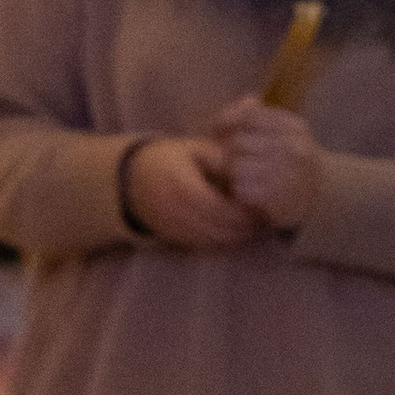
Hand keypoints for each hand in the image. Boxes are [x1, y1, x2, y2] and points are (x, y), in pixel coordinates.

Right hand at [122, 137, 261, 250]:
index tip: (259, 208)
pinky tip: (233, 235)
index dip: (240, 212)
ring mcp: (170, 226)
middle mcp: (174, 209)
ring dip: (232, 238)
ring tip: (252, 229)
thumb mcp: (194, 149)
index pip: (216, 206)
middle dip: (241, 228)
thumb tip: (250, 175)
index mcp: (181, 184)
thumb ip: (222, 160)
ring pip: (208, 240)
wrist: (131, 179)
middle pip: (214, 227)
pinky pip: (198, 245)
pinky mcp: (169, 237)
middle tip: (263, 222)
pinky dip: (219, 243)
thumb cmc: (168, 159)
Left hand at [209, 97, 324, 234]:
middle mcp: (293, 147)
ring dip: (233, 173)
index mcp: (294, 126)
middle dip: (229, 151)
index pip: (249, 116)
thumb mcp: (285, 130)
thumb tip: (238, 106)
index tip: (218, 130)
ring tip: (244, 176)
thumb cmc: (294, 158)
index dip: (226, 121)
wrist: (324, 192)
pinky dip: (240, 191)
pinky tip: (251, 191)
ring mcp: (287, 173)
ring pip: (235, 167)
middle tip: (235, 159)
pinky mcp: (278, 198)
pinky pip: (240, 189)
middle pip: (237, 143)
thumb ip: (259, 115)